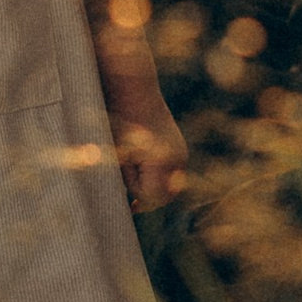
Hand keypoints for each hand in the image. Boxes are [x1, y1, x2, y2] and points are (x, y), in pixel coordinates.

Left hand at [114, 94, 189, 214]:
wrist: (136, 94)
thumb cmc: (120, 125)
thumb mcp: (121, 159)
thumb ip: (131, 183)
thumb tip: (138, 203)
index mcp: (160, 163)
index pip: (151, 196)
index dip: (137, 196)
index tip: (126, 190)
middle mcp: (176, 160)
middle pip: (166, 195)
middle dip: (150, 200)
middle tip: (134, 206)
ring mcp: (182, 154)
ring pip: (171, 186)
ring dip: (157, 191)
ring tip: (140, 195)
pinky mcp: (181, 149)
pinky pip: (173, 173)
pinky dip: (162, 179)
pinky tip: (148, 179)